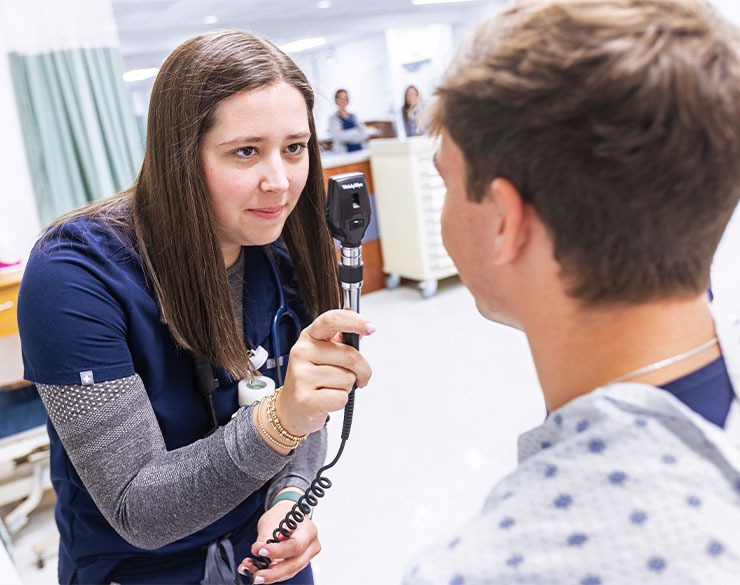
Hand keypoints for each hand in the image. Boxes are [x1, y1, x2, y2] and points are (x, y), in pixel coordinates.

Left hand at [238, 500, 319, 583]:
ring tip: (250, 571)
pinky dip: (268, 573)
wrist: (284, 516)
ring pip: (287, 572)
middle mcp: (310, 547)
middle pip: (293, 565)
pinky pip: (283, 572)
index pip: (295, 545)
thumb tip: (256, 550)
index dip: (278, 551)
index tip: (261, 551)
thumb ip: (265, 538)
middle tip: (256, 576)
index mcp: (309, 532)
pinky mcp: (295, 565)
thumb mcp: (272, 522)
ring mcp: (305, 558)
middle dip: (273, 573)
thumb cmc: (281, 516)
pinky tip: (254, 570)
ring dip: (267, 574)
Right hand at [277, 309, 373, 435]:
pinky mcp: (305, 399)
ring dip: (347, 387)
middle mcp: (301, 352)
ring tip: (331, 388)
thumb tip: (363, 329)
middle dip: (363, 369)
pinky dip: (340, 401)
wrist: (292, 408)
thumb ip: (341, 340)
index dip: (354, 321)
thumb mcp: (322, 354)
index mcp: (308, 336)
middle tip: (360, 377)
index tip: (371, 328)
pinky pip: (341, 398)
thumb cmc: (312, 378)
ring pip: (348, 378)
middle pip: (349, 354)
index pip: (331, 320)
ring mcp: (301, 375)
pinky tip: (326, 399)